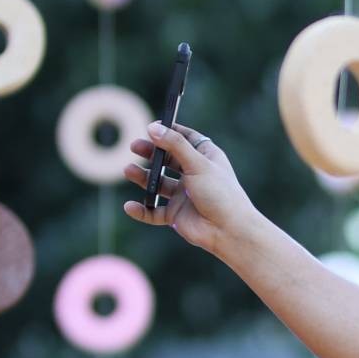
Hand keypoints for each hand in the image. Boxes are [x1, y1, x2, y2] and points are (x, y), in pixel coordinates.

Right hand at [122, 122, 257, 256]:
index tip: (153, 126)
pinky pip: (154, 211)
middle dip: (151, 153)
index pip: (187, 139)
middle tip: (134, 146)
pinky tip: (130, 206)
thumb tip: (153, 127)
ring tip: (129, 170)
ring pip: (158, 184)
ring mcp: (184, 195)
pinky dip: (142, 210)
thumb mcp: (198, 164)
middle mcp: (194, 175)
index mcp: (206, 158)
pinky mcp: (176, 215)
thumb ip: (175, 145)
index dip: (170, 132)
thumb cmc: (220, 194)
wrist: (229, 231)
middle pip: (168, 160)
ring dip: (142, 177)